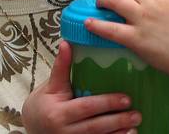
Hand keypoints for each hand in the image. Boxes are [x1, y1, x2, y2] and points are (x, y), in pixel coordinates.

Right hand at [21, 41, 141, 133]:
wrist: (32, 128)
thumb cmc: (43, 104)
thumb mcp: (51, 86)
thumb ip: (61, 67)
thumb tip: (66, 43)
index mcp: (59, 113)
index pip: (86, 107)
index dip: (106, 103)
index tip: (126, 98)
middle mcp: (65, 131)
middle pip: (95, 126)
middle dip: (117, 120)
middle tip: (136, 114)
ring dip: (119, 133)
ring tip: (135, 125)